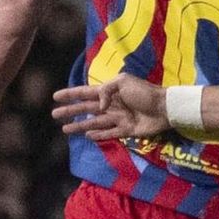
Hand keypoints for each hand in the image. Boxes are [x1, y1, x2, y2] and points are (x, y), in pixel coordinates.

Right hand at [52, 75, 171, 143]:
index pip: (85, 93)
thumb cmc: (144, 92)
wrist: (164, 108)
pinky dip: (98, 135)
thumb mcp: (123, 82)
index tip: (56, 96)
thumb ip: (106, 91)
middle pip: (86, 109)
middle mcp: (111, 105)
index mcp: (109, 91)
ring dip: (80, 126)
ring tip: (65, 129)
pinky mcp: (126, 130)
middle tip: (54, 114)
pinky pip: (109, 133)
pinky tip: (87, 136)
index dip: (70, 94)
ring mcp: (118, 118)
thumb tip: (98, 106)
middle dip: (70, 111)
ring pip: (94, 123)